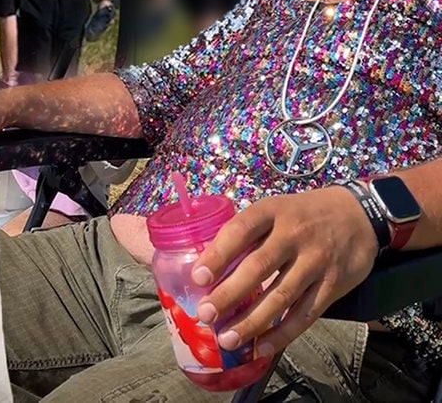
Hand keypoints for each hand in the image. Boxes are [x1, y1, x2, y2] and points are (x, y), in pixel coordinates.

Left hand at [190, 187, 377, 359]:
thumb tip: (207, 266)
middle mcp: (293, 235)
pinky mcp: (333, 285)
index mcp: (272, 212)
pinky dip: (283, 333)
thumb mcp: (274, 209)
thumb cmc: (302, 215)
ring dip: (252, 322)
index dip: (218, 255)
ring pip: (281, 296)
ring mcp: (316, 261)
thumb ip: (247, 233)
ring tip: (226, 339)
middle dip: (229, 295)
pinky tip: (261, 347)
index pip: (240, 231)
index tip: (197, 278)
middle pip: (258, 267)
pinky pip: (305, 314)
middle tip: (205, 315)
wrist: (359, 215)